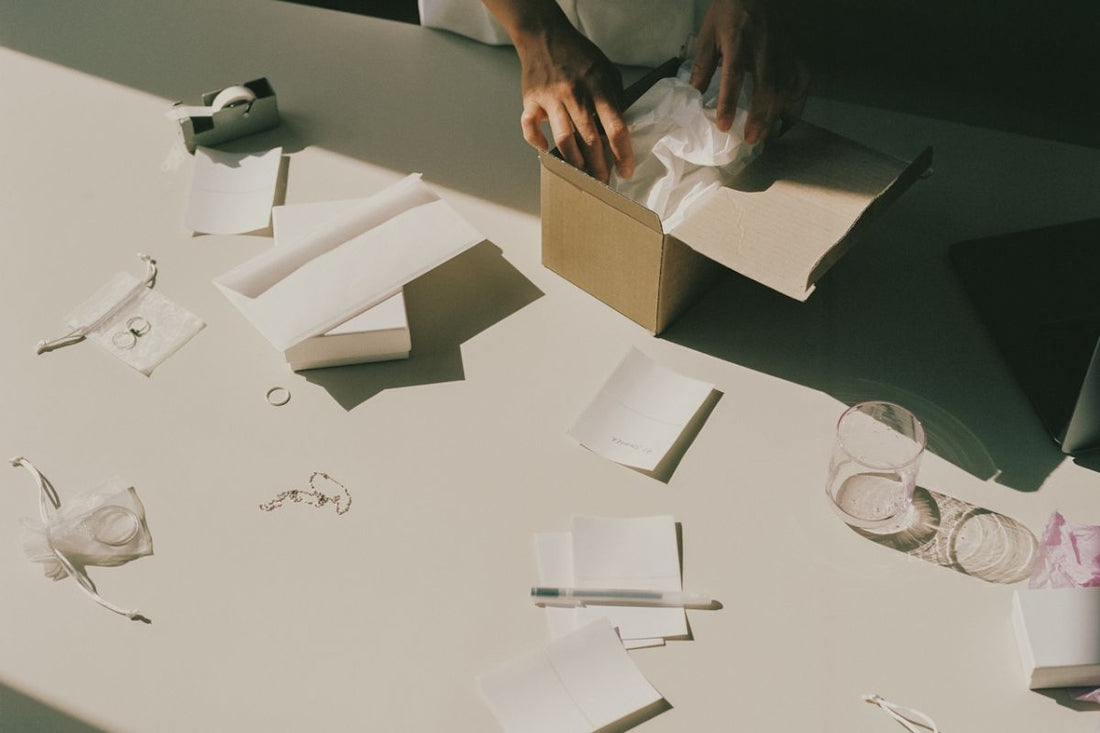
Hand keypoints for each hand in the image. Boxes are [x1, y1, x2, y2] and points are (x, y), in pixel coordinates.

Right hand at [513, 17, 632, 182]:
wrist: (544, 35)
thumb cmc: (578, 55)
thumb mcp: (607, 70)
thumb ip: (614, 97)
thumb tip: (619, 129)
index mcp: (598, 86)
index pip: (615, 127)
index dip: (623, 153)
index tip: (626, 171)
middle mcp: (575, 94)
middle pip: (590, 140)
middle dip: (599, 167)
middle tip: (603, 183)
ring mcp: (550, 98)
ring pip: (564, 140)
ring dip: (574, 162)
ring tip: (581, 175)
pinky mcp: (531, 101)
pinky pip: (530, 128)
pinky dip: (537, 142)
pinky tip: (546, 150)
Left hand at [689, 0, 807, 142]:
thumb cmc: (727, 13)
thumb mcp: (708, 35)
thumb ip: (702, 65)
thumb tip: (695, 95)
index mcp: (738, 40)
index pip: (734, 75)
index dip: (729, 102)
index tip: (724, 125)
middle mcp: (763, 47)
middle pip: (766, 86)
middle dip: (759, 116)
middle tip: (751, 139)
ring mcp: (782, 49)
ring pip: (785, 86)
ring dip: (776, 113)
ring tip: (766, 134)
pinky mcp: (793, 50)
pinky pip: (801, 77)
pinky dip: (798, 99)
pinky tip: (788, 115)